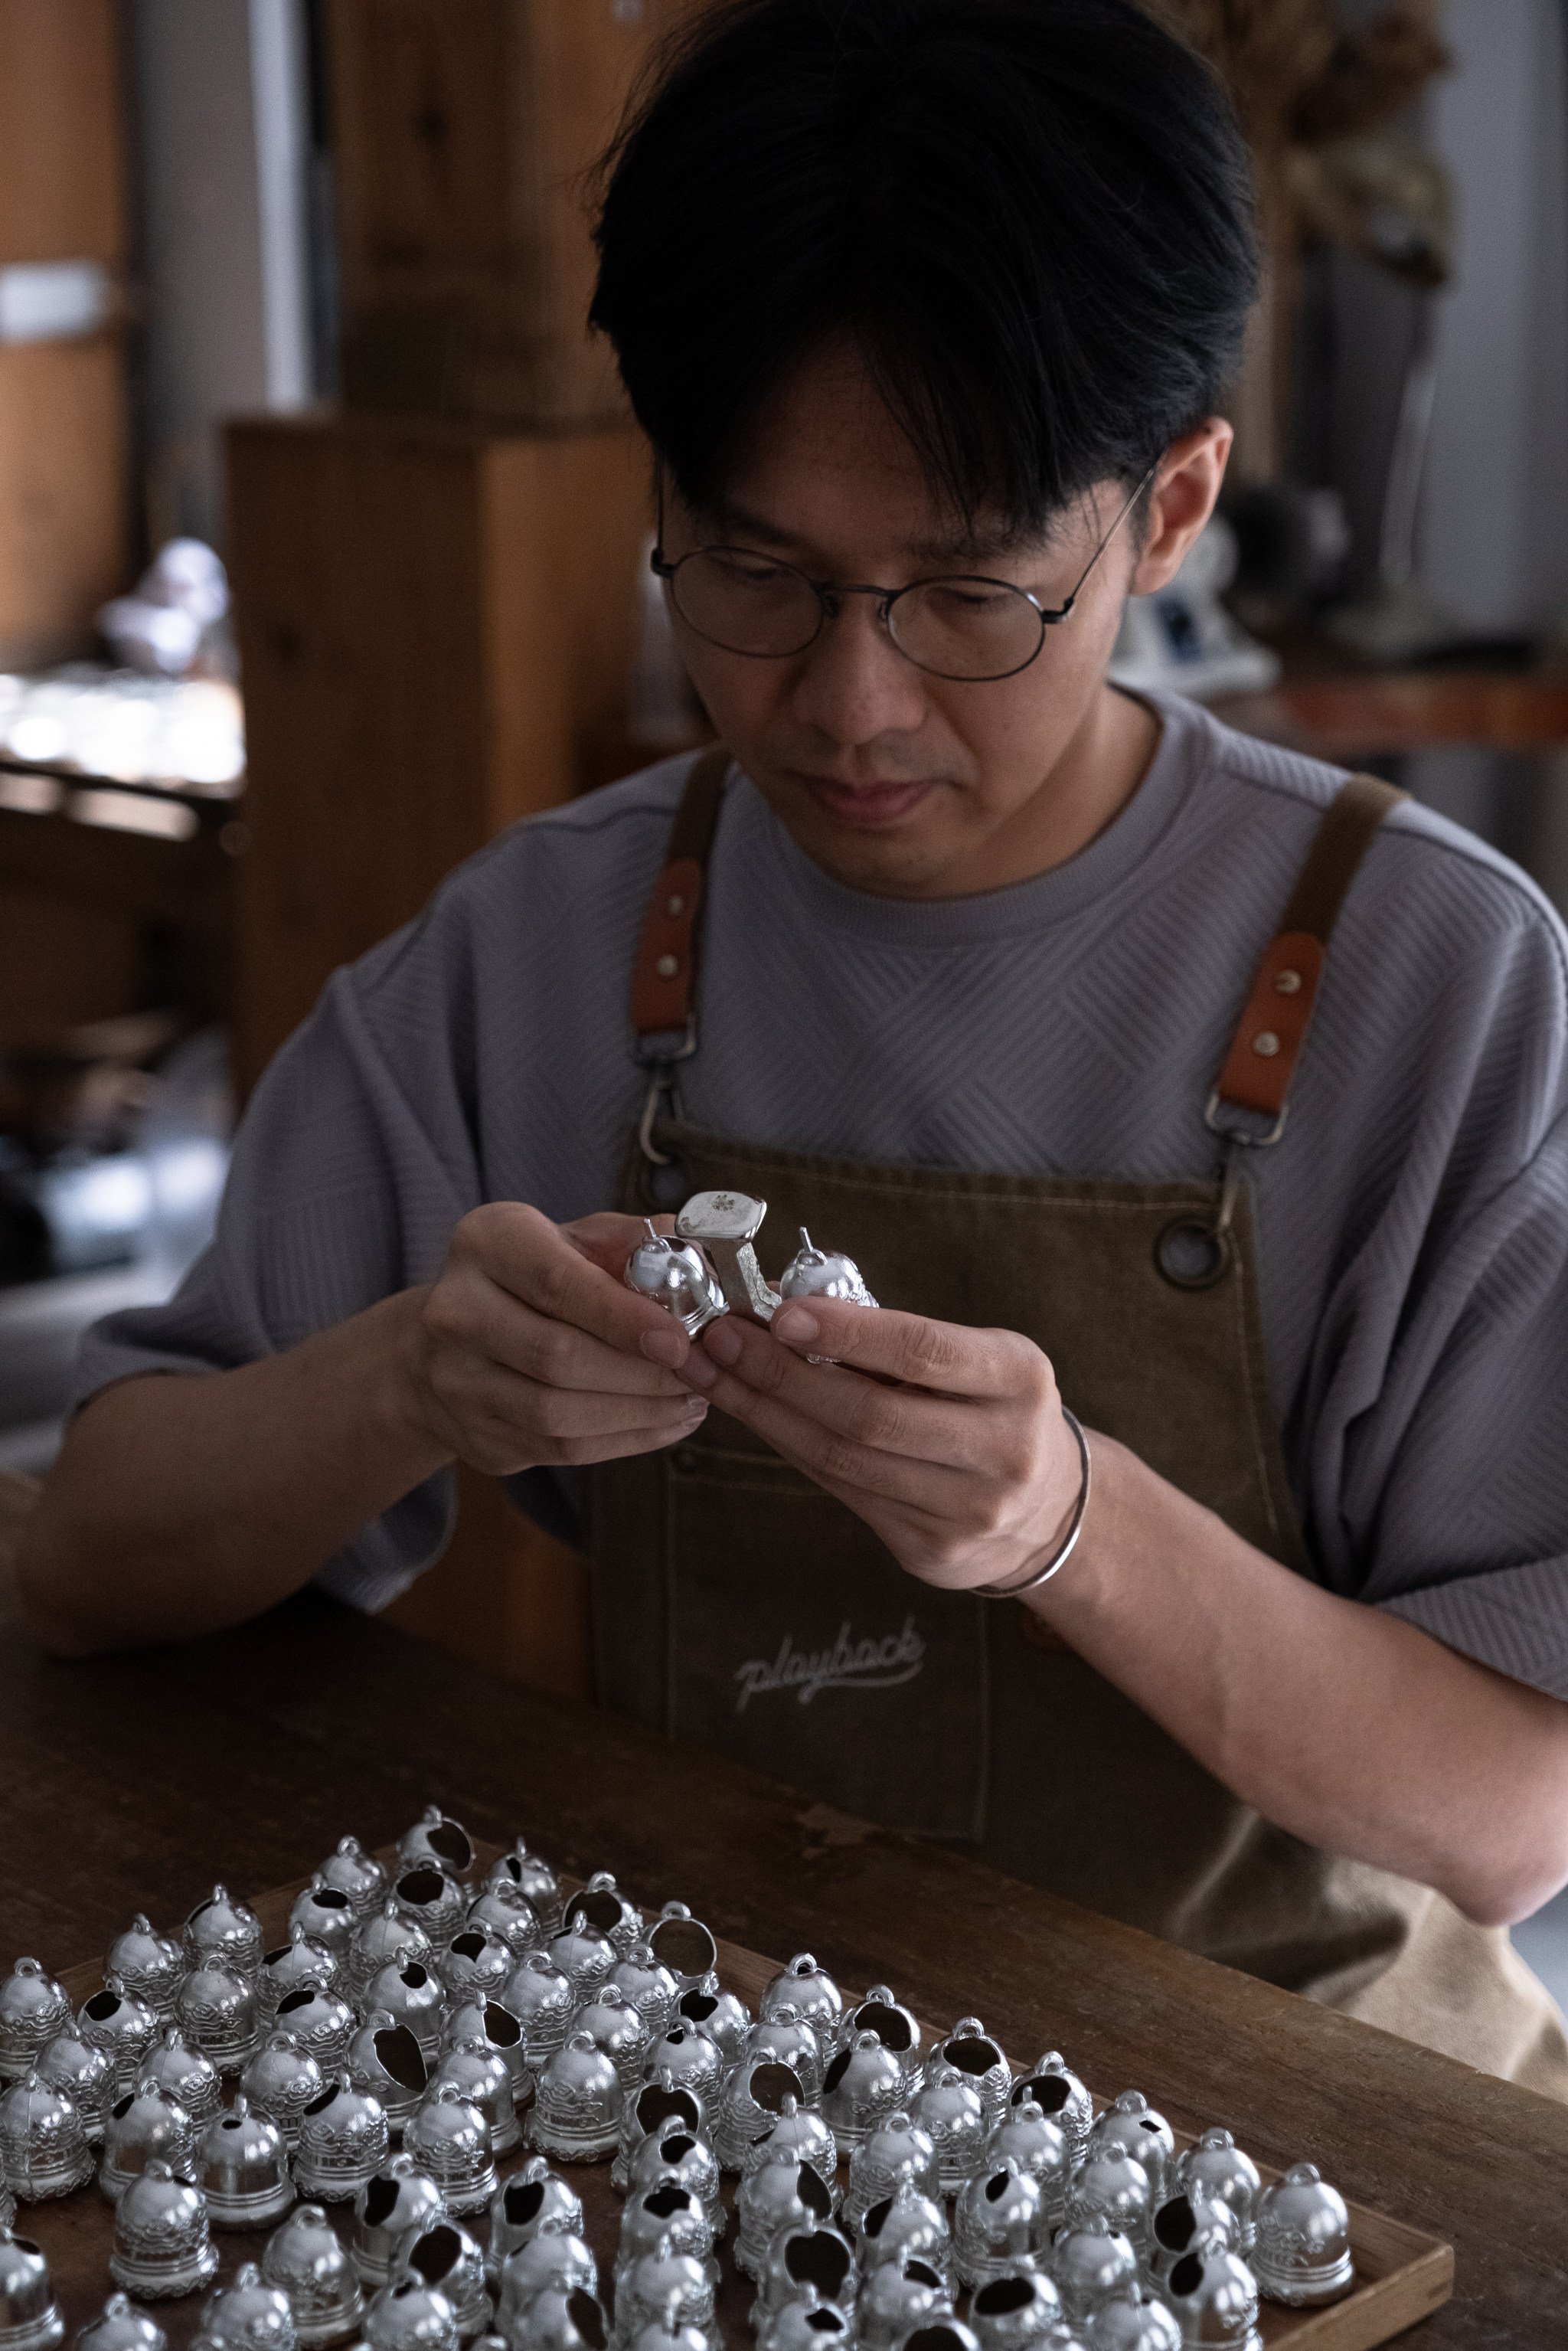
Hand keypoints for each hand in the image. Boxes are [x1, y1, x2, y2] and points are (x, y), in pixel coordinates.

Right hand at [405, 1205, 707, 1474]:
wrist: (443, 1344)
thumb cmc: (528, 1281)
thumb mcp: (571, 1240)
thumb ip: (631, 1243)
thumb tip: (698, 1260)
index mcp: (485, 1245)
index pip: (556, 1283)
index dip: (622, 1317)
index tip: (679, 1340)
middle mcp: (456, 1312)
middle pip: (558, 1356)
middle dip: (642, 1373)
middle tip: (699, 1373)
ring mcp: (456, 1381)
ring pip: (559, 1414)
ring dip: (639, 1413)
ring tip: (690, 1399)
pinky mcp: (475, 1434)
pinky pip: (560, 1449)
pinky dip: (624, 1440)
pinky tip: (663, 1422)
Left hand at [677, 1297, 1083, 1592]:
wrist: (1049, 1509)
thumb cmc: (993, 1411)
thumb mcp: (978, 1360)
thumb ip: (898, 1340)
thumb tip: (787, 1312)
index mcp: (1018, 1380)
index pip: (923, 1351)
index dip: (847, 1333)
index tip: (783, 1313)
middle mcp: (1003, 1450)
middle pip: (868, 1415)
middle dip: (781, 1373)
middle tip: (722, 1339)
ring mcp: (969, 1510)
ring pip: (843, 1459)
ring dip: (767, 1411)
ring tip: (717, 1372)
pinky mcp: (932, 1551)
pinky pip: (842, 1491)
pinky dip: (790, 1447)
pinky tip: (757, 1415)